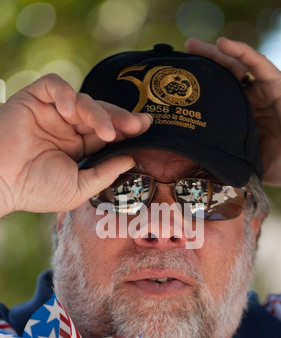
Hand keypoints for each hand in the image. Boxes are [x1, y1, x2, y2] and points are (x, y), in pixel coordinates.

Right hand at [0, 74, 151, 215]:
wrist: (0, 183)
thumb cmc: (35, 190)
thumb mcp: (79, 188)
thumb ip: (104, 173)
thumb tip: (131, 160)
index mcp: (77, 147)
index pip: (107, 133)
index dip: (126, 129)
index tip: (146, 128)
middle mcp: (66, 128)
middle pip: (101, 113)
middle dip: (121, 118)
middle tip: (139, 124)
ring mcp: (51, 113)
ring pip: (82, 100)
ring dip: (98, 113)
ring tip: (107, 131)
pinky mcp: (34, 99)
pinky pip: (54, 85)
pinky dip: (65, 94)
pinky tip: (69, 111)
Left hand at [186, 37, 280, 186]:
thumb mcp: (247, 162)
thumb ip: (228, 159)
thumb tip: (199, 169)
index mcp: (243, 117)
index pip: (218, 98)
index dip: (199, 91)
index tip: (176, 89)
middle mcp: (252, 100)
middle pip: (223, 78)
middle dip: (202, 67)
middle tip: (179, 59)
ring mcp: (264, 90)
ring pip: (236, 65)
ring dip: (214, 54)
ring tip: (192, 45)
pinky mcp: (277, 83)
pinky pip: (257, 63)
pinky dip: (240, 52)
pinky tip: (222, 44)